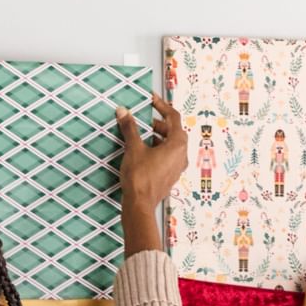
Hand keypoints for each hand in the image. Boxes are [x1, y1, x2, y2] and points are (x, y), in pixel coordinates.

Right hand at [117, 93, 186, 253]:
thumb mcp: (133, 148)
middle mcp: (181, 155)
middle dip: (159, 123)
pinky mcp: (170, 176)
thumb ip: (130, 128)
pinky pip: (167, 156)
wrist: (140, 205)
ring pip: (171, 145)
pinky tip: (144, 151)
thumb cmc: (140, 178)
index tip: (151, 100)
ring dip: (158, 136)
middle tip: (145, 119)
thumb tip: (124, 112)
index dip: (161, 106)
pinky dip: (158, 149)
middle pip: (174, 131)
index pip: (173, 117)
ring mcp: (177, 167)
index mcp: (177, 145)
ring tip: (142, 135)